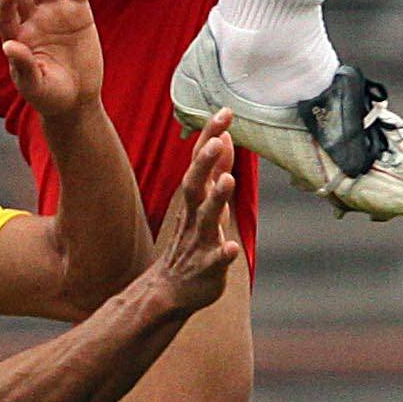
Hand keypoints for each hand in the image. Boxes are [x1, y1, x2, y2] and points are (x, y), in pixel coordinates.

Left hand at [0, 0, 103, 124]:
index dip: (6, 0)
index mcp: (16, 35)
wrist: (77, 100)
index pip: (5, 12)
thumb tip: (9, 45)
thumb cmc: (50, 96)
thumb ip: (23, 67)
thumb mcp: (35, 86)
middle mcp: (31, 19)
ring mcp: (54, 13)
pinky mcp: (78, 12)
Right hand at [147, 114, 239, 313]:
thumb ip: (216, 170)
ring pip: (207, 218)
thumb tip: (223, 137)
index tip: (224, 112)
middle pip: (196, 184)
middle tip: (217, 139)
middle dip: (205, 162)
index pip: (201, 162)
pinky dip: (223, 253)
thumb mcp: (205, 200)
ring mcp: (200, 241)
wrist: (171, 289)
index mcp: (196, 198)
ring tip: (228, 181)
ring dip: (217, 199)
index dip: (211, 137)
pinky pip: (215, 260)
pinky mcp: (207, 268)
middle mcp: (195, 215)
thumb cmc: (194, 240)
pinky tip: (231, 247)